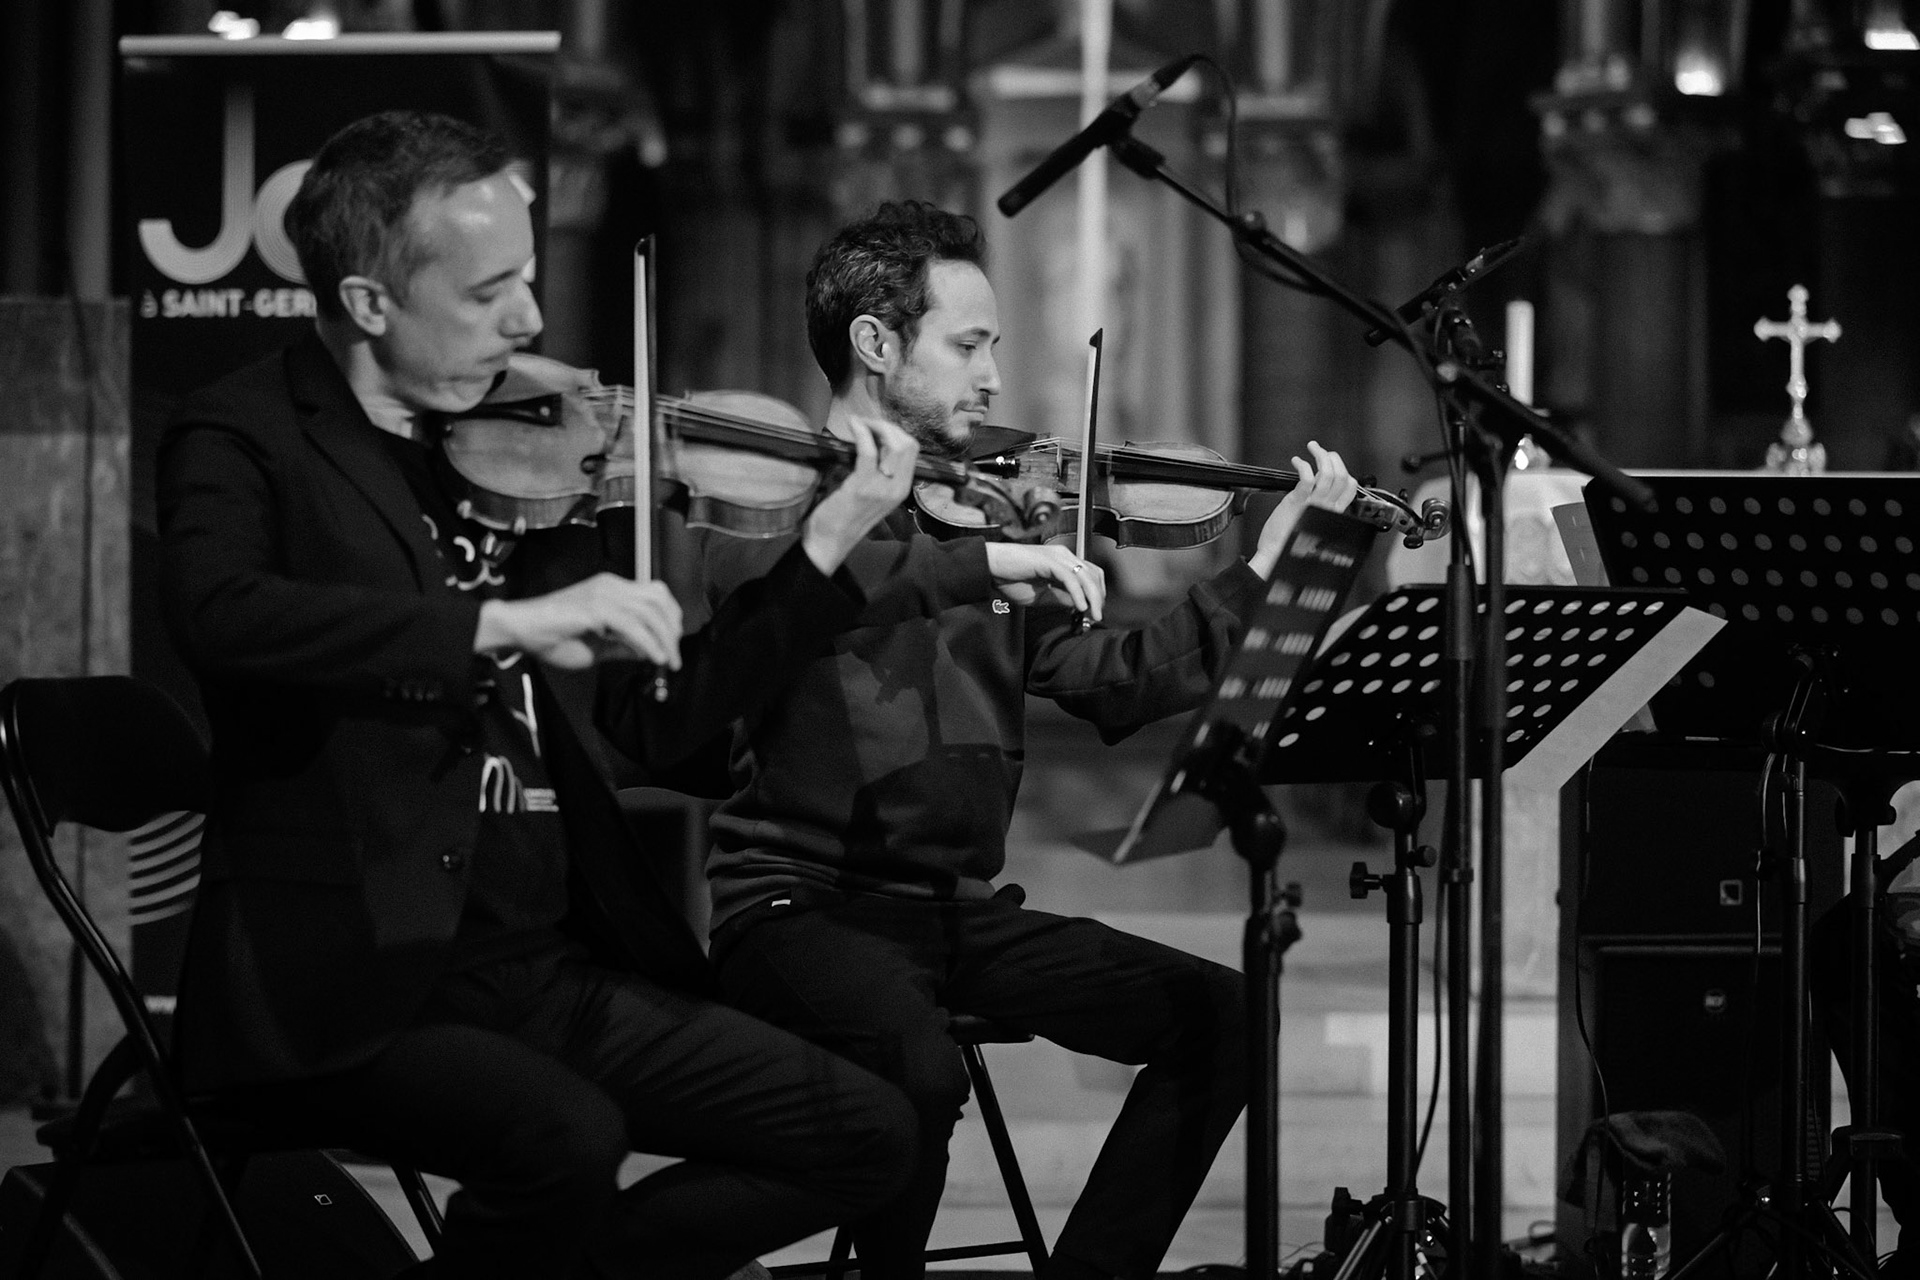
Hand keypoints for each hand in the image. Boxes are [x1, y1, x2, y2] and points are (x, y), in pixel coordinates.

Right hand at [475, 573, 682, 669]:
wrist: (520, 630)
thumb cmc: (552, 638)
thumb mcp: (598, 646)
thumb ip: (624, 647)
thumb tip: (650, 653)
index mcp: (611, 589)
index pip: (655, 593)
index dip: (670, 617)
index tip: (673, 644)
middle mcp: (611, 586)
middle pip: (659, 599)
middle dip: (672, 629)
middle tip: (673, 657)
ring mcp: (603, 594)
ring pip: (650, 611)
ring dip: (664, 639)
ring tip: (666, 662)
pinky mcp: (595, 608)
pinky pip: (632, 625)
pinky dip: (648, 643)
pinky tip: (653, 658)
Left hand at [801, 415, 919, 572]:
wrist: (831, 540)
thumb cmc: (846, 515)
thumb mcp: (873, 494)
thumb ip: (880, 473)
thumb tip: (874, 441)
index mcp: (901, 489)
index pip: (912, 450)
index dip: (895, 432)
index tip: (876, 428)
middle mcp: (897, 488)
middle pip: (908, 444)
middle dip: (887, 426)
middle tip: (867, 424)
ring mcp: (882, 488)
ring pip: (893, 444)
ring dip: (875, 426)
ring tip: (860, 423)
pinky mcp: (862, 487)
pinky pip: (868, 451)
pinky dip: (861, 432)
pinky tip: (853, 424)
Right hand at [984, 543, 1105, 620]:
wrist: (991, 567)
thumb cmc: (1011, 579)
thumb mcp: (1041, 596)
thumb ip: (1061, 598)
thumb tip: (1080, 606)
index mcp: (1063, 561)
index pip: (1091, 574)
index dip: (1097, 593)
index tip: (1095, 611)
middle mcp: (1064, 556)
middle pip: (1093, 574)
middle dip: (1098, 597)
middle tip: (1097, 616)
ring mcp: (1058, 557)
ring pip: (1086, 576)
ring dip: (1092, 597)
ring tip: (1092, 614)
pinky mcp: (1049, 561)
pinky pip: (1070, 579)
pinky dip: (1078, 594)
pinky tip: (1079, 607)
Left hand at [1248, 440, 1357, 578]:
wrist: (1276, 552)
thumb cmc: (1289, 536)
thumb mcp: (1311, 517)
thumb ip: (1318, 500)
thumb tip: (1318, 479)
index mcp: (1333, 511)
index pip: (1351, 487)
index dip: (1344, 469)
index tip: (1332, 462)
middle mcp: (1327, 507)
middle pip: (1342, 476)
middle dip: (1333, 457)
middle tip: (1320, 450)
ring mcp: (1314, 504)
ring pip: (1327, 473)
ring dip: (1320, 455)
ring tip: (1311, 448)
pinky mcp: (1298, 501)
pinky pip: (1307, 477)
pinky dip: (1303, 464)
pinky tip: (1297, 461)